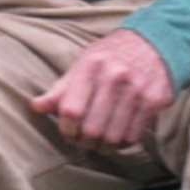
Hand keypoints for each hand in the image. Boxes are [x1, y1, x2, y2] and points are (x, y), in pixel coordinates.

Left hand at [30, 29, 173, 151]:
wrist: (151, 42)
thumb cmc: (109, 56)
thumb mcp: (82, 64)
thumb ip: (61, 89)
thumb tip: (35, 107)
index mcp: (90, 65)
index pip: (71, 110)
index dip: (66, 129)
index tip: (68, 132)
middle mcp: (114, 76)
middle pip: (92, 128)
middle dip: (84, 141)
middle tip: (83, 141)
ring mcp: (136, 89)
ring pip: (113, 137)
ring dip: (103, 146)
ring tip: (99, 142)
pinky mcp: (154, 101)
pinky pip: (134, 136)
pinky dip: (123, 142)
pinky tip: (118, 135)